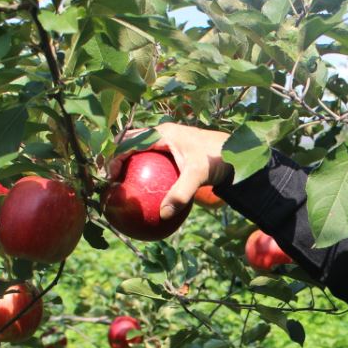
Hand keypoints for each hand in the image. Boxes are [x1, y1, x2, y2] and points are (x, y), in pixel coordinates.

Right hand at [114, 122, 230, 220]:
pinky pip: (152, 161)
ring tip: (121, 188)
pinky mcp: (172, 151)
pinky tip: (145, 194)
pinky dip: (144, 173)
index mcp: (162, 132)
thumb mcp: (198, 175)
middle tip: (110, 182)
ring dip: (128, 165)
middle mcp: (161, 134)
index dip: (114, 157)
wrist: (237, 154)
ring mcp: (166, 142)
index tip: (110, 178)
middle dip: (116, 159)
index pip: (128, 141)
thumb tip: (164, 214)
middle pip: (129, 143)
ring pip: (139, 151)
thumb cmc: (217, 159)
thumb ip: (181, 193)